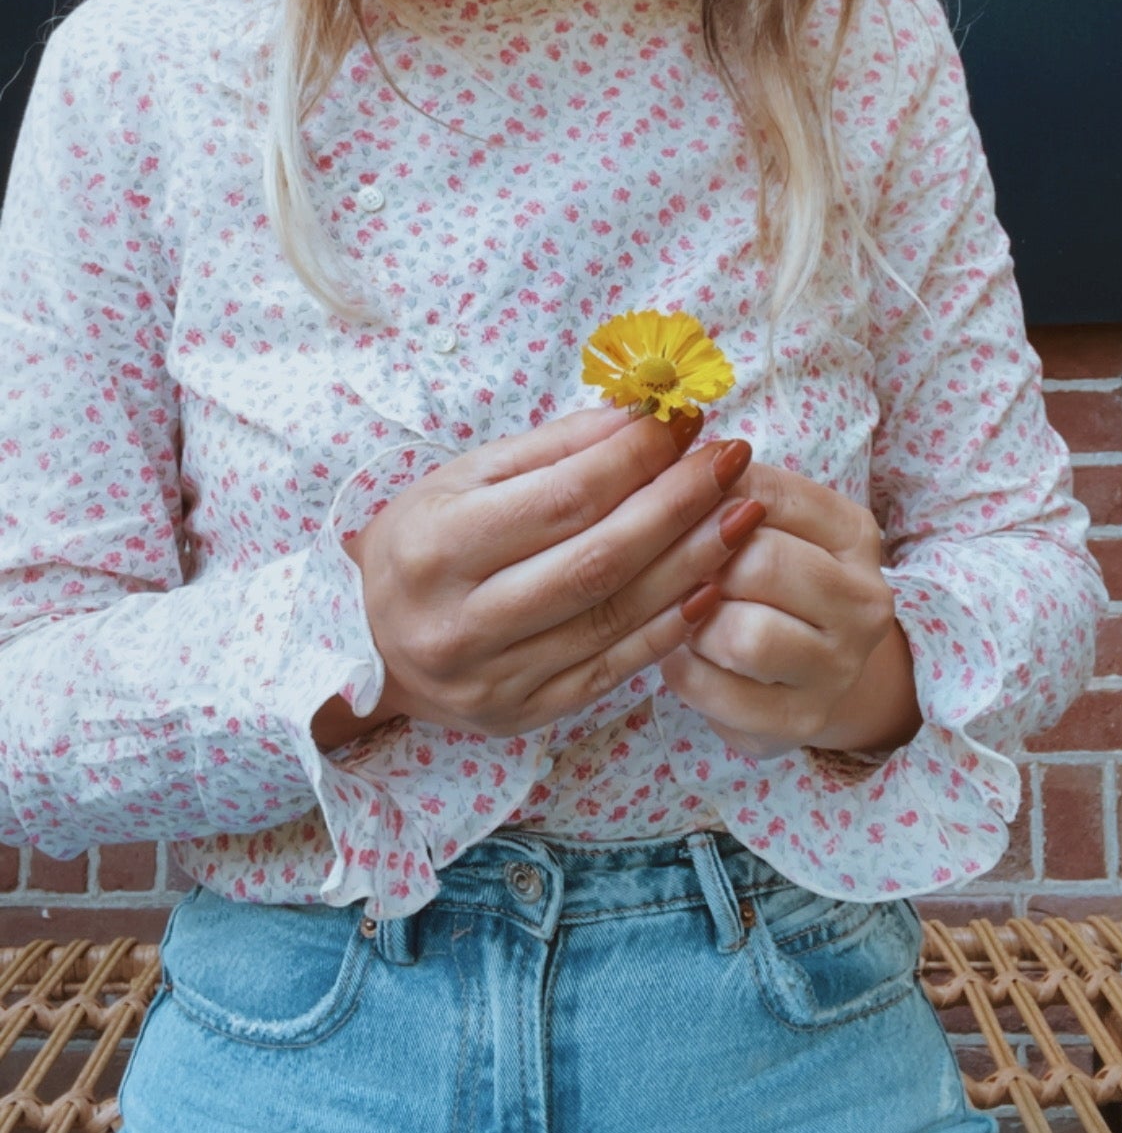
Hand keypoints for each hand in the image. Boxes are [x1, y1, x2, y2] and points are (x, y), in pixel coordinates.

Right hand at [312, 407, 765, 747]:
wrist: (366, 643)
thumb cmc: (422, 543)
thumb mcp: (463, 479)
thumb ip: (555, 449)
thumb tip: (643, 418)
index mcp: (435, 547)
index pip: (562, 498)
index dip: (635, 458)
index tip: (686, 422)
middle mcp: (461, 622)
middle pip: (598, 560)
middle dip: (679, 504)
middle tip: (733, 459)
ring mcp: (495, 679)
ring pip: (616, 617)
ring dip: (693, 561)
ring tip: (743, 513)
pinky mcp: (526, 714)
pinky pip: (615, 669)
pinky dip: (672, 624)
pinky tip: (713, 583)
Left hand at [657, 462, 921, 759]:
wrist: (817, 670)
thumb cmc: (773, 581)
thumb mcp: (768, 524)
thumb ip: (727, 492)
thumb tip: (665, 458)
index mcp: (853, 532)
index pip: (768, 491)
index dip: (705, 495)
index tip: (672, 503)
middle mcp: (863, 600)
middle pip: (760, 562)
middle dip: (700, 564)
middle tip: (674, 567)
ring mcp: (839, 667)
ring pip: (744, 635)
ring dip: (694, 623)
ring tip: (686, 614)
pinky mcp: (801, 720)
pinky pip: (717, 691)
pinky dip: (684, 671)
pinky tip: (687, 656)